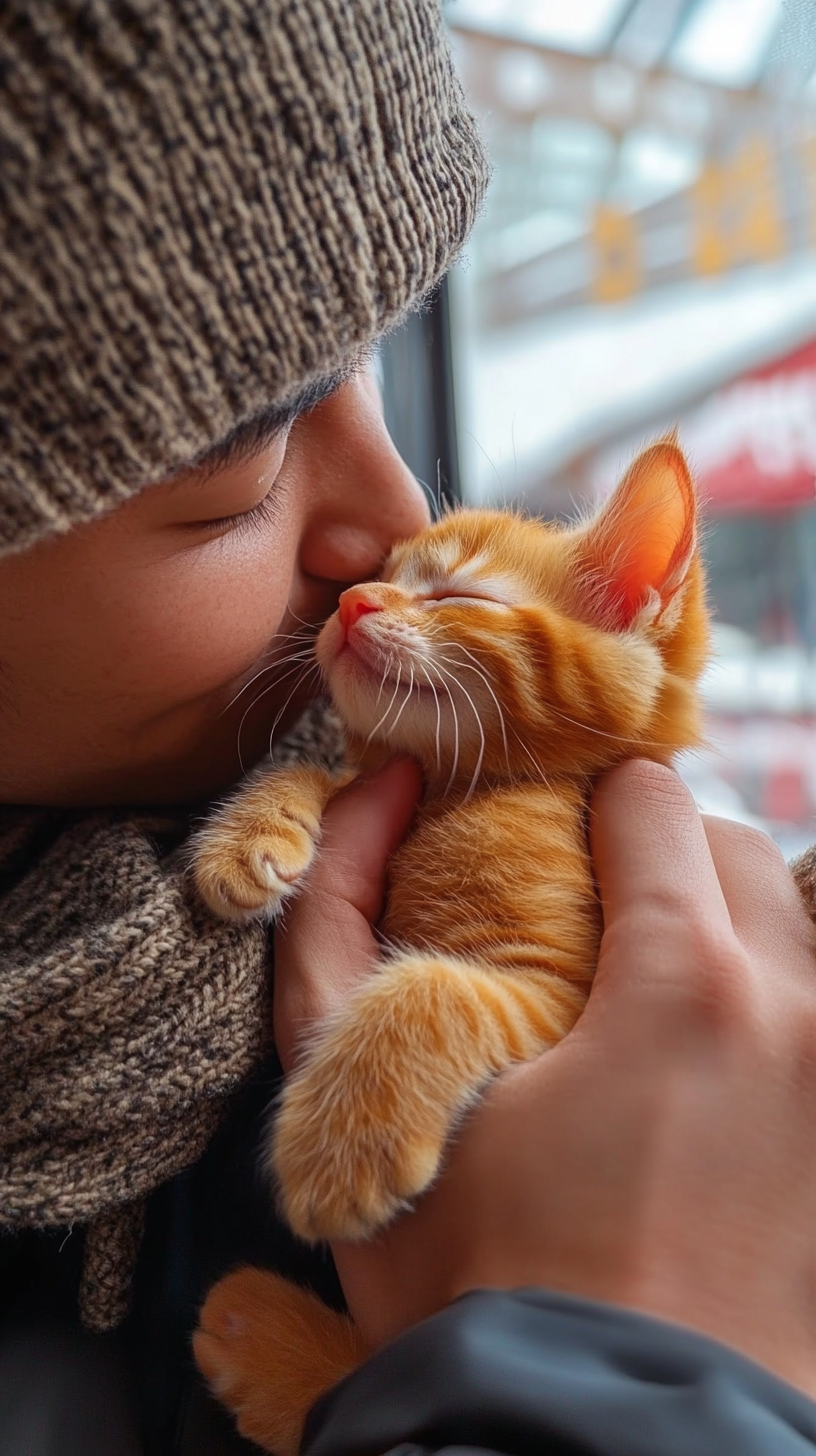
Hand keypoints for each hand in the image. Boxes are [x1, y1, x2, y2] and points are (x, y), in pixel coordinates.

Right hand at [274, 759, 815, 1397]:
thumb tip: (377, 787)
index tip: (546, 855)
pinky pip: (812, 1015)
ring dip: (719, 935)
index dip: (583, 810)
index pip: (650, 800)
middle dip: (659, 862)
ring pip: (789, 928)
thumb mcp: (362, 1087)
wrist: (588, 1445)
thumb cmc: (468, 1276)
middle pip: (734, 849)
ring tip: (643, 1006)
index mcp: (688, 987)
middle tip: (588, 929)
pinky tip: (701, 1077)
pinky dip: (763, 1010)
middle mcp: (797, 1017)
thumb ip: (340, 915)